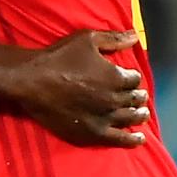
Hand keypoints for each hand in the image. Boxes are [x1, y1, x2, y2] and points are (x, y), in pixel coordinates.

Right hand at [14, 29, 148, 147]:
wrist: (33, 81)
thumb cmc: (59, 57)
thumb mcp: (87, 39)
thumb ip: (113, 39)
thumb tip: (135, 36)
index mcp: (116, 77)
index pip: (134, 79)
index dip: (133, 77)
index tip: (130, 77)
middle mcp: (114, 99)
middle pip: (134, 99)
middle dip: (139, 96)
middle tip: (140, 96)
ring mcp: (105, 118)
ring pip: (130, 118)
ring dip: (139, 115)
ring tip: (142, 114)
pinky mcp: (93, 133)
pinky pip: (119, 139)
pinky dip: (132, 139)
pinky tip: (139, 138)